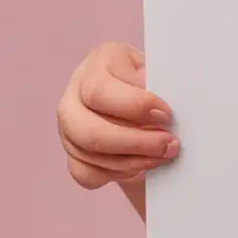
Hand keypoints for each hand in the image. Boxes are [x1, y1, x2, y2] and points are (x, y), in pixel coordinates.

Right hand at [58, 41, 177, 189]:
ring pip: (89, 154)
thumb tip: (156, 96)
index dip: (135, 106)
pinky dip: (115, 174)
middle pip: (89, 130)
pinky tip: (139, 166)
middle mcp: (74, 95)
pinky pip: (86, 173)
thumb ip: (155, 81)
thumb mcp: (157, 69)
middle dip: (135, 142)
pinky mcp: (71, 153)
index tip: (167, 115)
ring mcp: (67, 126)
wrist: (142, 97)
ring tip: (163, 156)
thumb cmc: (152, 79)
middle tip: (169, 145)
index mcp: (97, 63)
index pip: (100, 91)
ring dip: (132, 161)